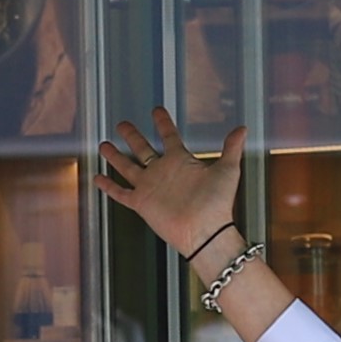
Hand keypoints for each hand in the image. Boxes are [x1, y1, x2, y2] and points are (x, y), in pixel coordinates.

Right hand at [90, 109, 250, 262]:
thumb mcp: (227, 170)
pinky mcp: (141, 203)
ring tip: (104, 145)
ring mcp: (150, 187)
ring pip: (127, 167)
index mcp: (181, 161)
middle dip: (132, 136)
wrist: (205, 231)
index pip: (169, 136)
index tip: (156, 111)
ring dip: (115, 156)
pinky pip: (120, 192)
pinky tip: (97, 178)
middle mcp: (163, 172)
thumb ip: (231, 148)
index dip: (163, 123)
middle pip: (143, 149)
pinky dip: (108, 186)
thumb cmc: (218, 203)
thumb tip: (242, 128)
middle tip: (122, 124)